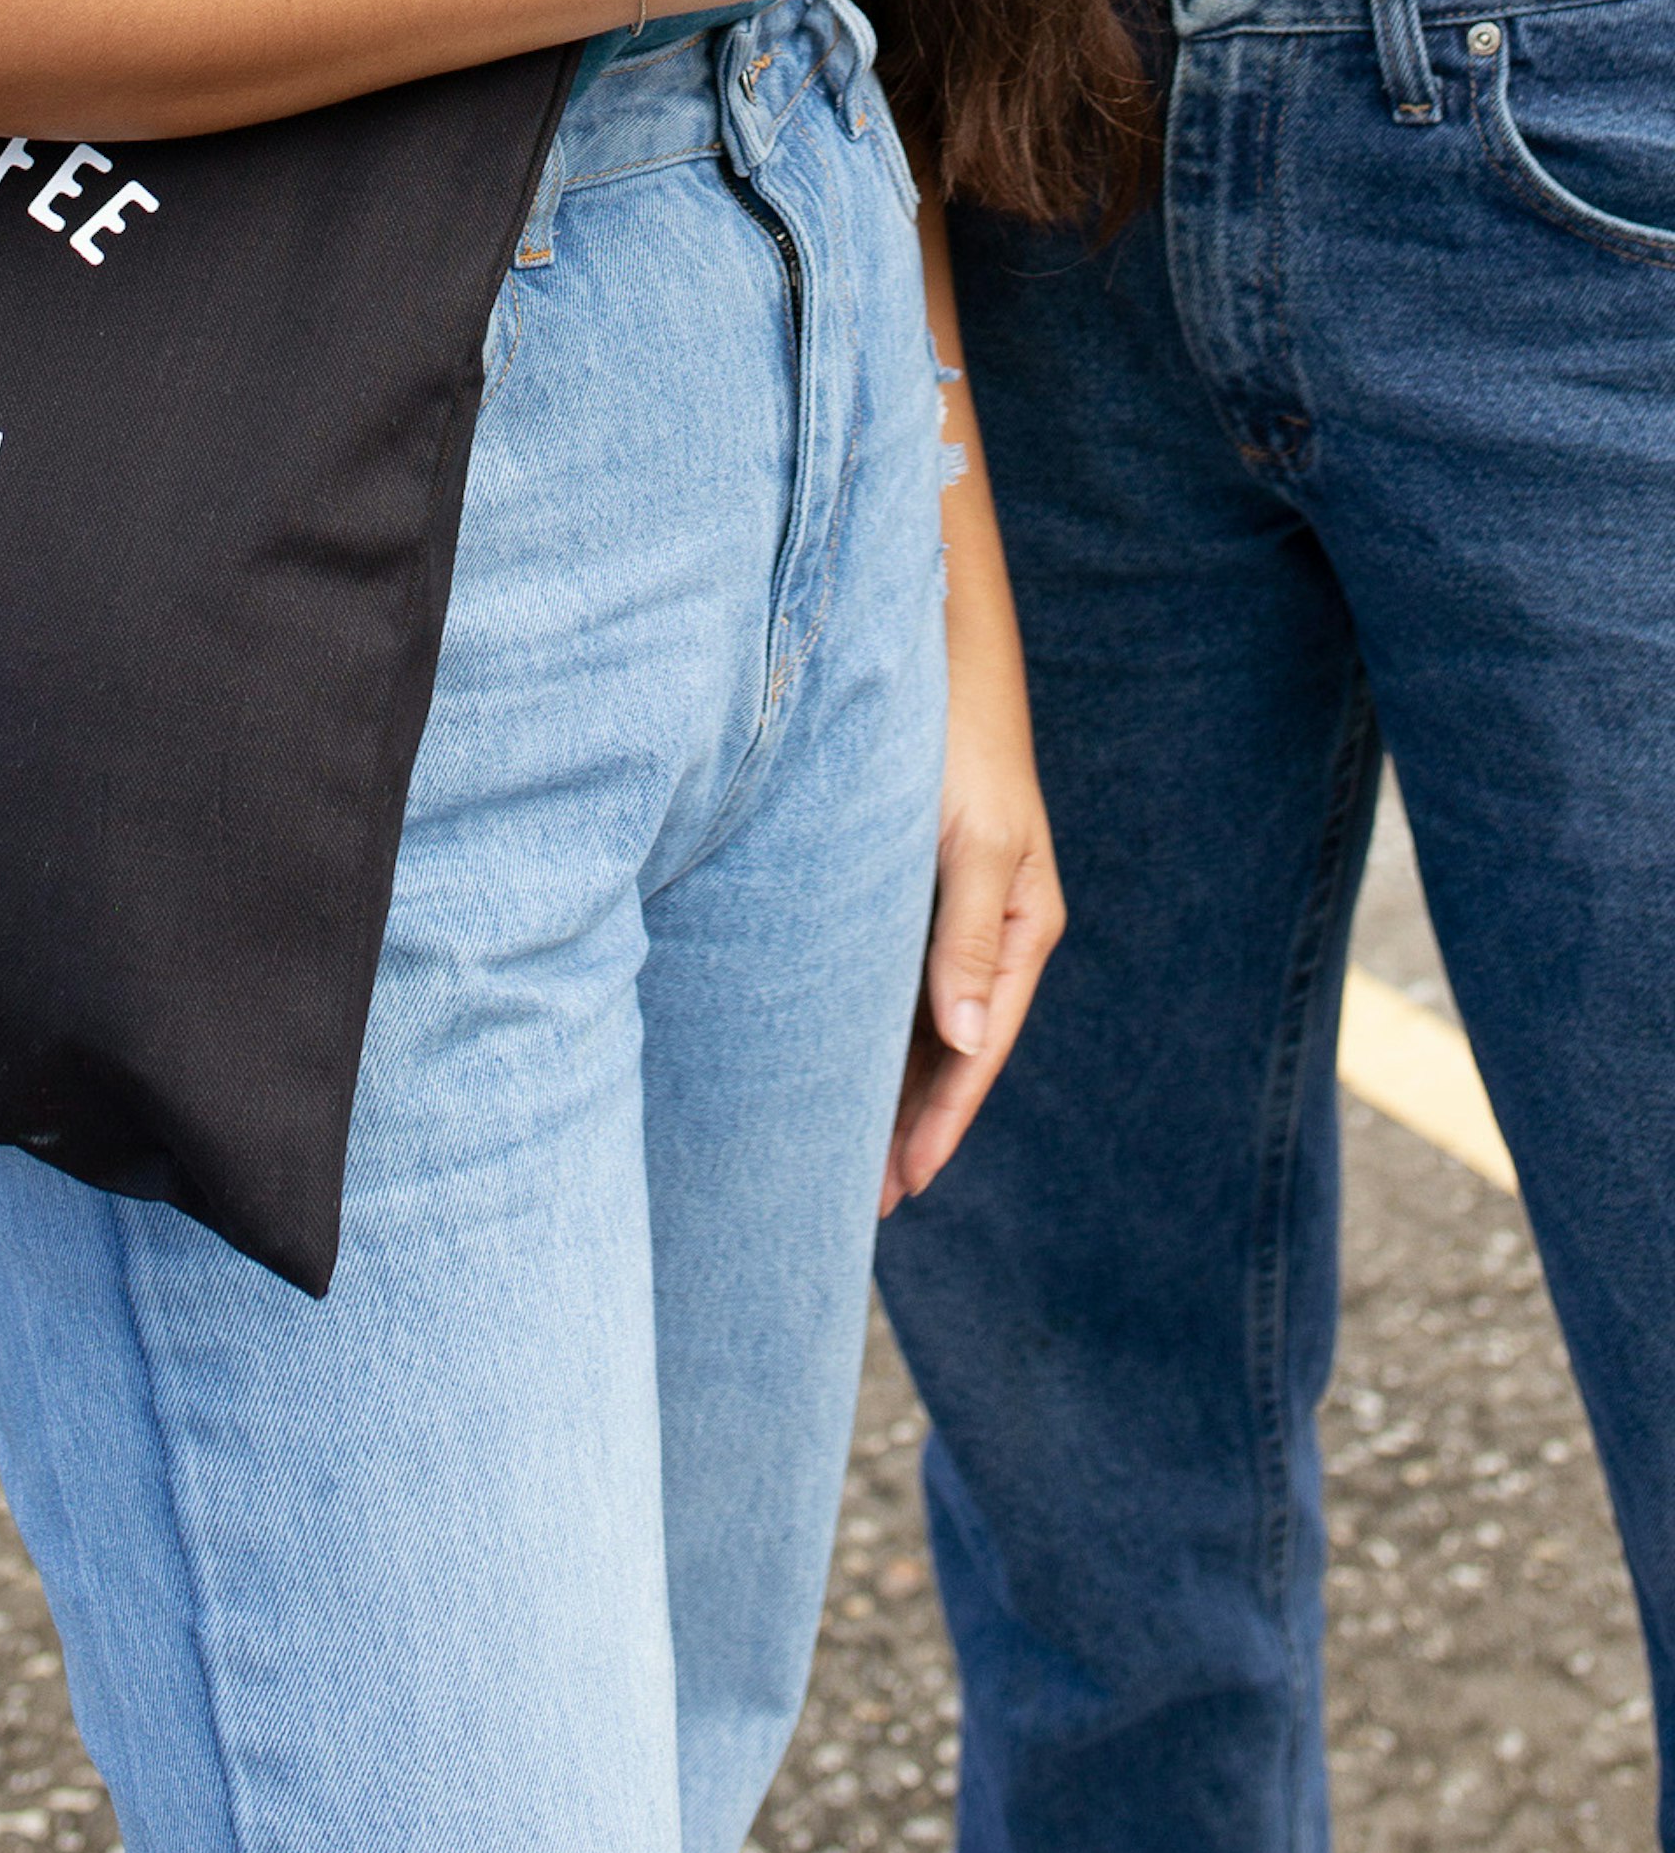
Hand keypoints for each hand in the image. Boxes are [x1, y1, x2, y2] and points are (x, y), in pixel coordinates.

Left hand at [880, 633, 1062, 1214]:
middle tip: (859, 1204)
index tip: (901, 1188)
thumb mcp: (973, 837)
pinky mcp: (917, 881)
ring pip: (919, 1019)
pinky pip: (895, 976)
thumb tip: (963, 1040)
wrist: (937, 648)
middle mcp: (990, 927)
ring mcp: (954, 906)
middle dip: (909, 1124)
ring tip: (841, 1154)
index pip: (975, 1050)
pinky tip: (832, 1055)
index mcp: (1020, 925)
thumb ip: (969, 937)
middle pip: (948, 1049)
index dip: (938, 1123)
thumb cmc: (957, 739)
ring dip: (888, 1084)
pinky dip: (871, 1026)